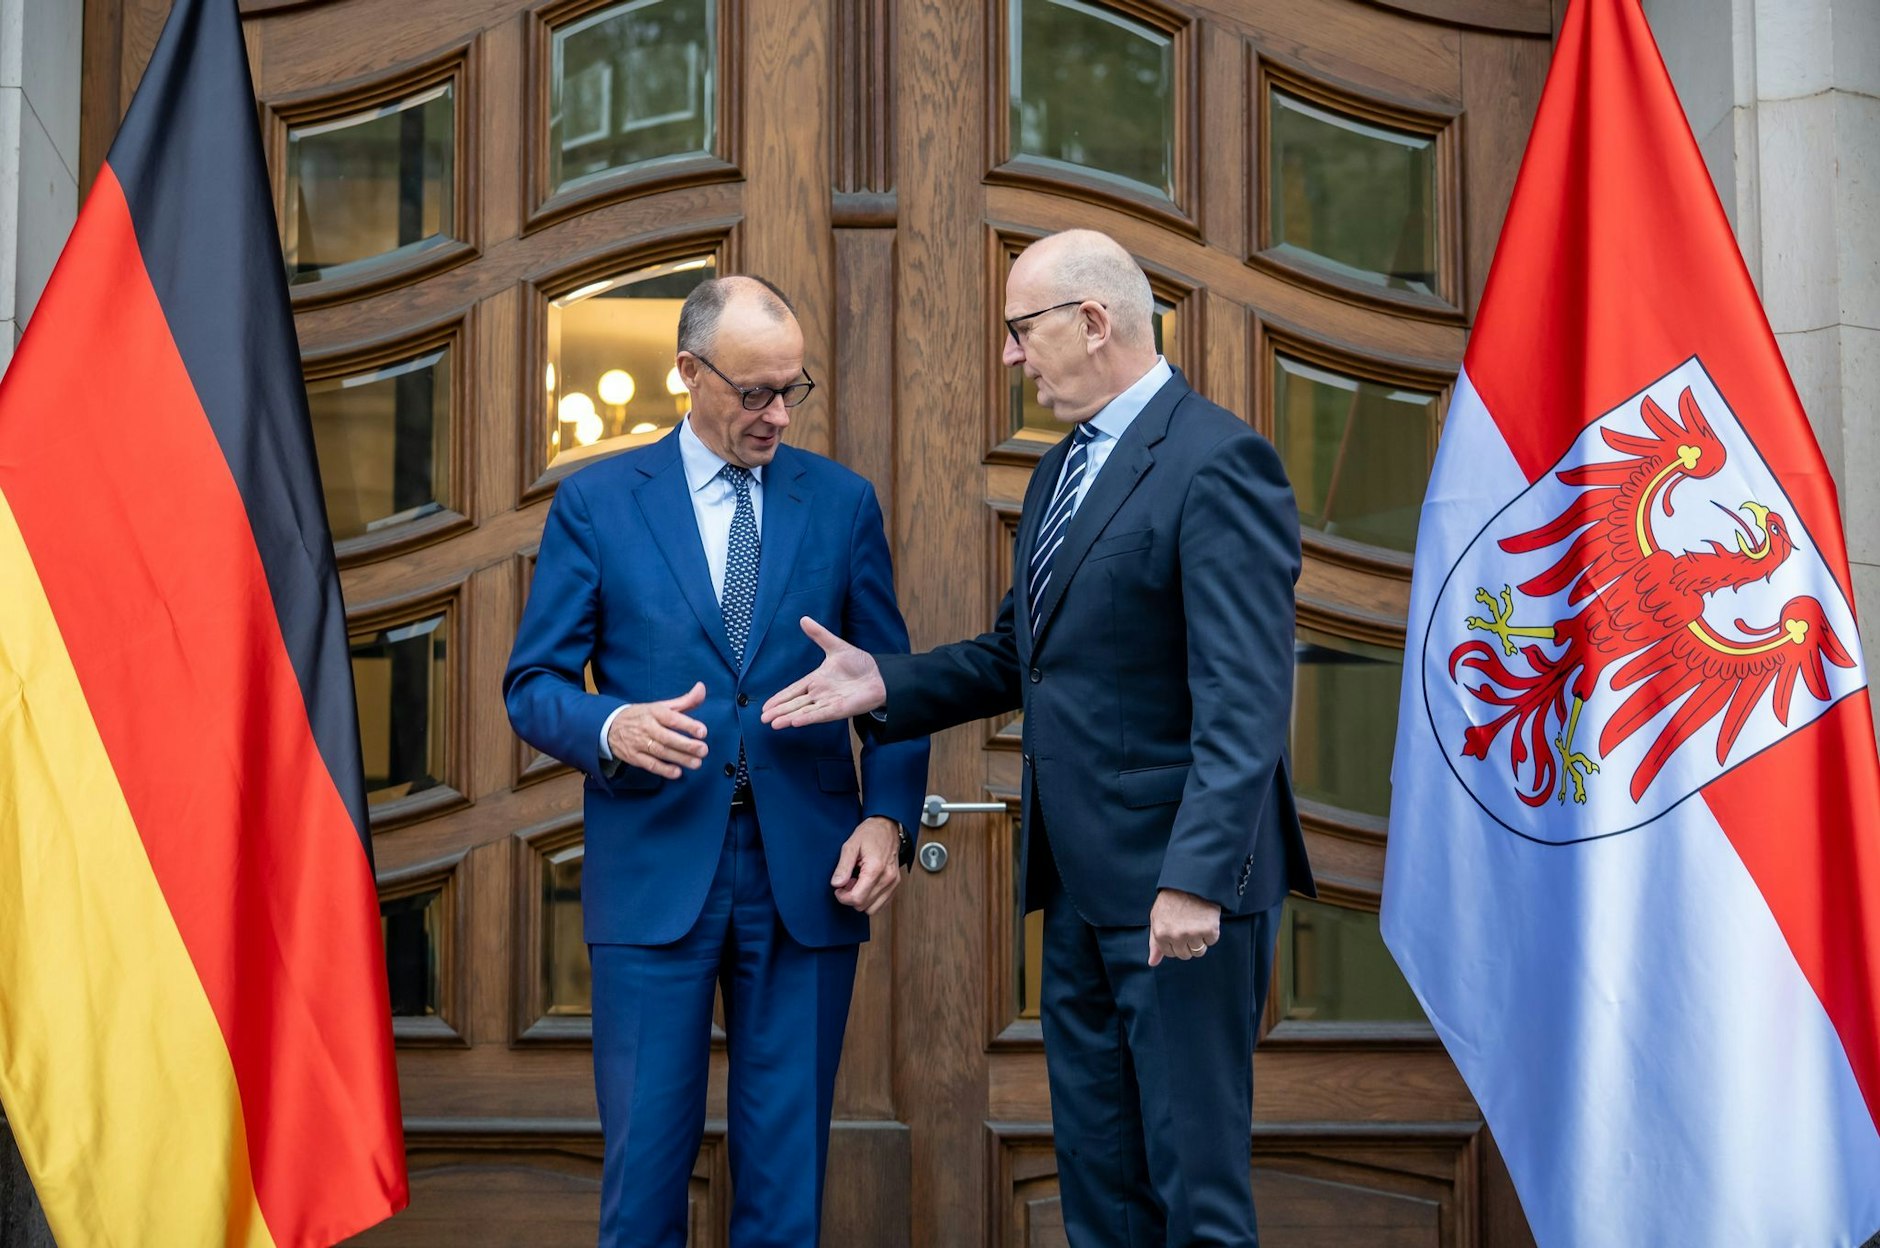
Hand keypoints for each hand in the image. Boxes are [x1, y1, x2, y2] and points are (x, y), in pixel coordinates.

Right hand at [605, 682, 708, 778]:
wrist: (609, 726)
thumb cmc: (641, 716)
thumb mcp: (661, 706)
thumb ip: (685, 700)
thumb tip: (701, 688)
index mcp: (654, 712)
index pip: (671, 718)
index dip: (688, 725)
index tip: (702, 731)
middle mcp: (646, 727)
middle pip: (667, 737)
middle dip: (686, 745)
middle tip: (703, 750)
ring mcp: (639, 743)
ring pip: (661, 752)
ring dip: (680, 758)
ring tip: (697, 763)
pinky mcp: (634, 757)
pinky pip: (650, 764)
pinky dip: (664, 770)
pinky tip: (677, 772)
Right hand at [761, 618, 886, 727]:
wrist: (880, 674)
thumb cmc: (860, 663)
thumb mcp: (836, 646)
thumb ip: (819, 635)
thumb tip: (804, 619)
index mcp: (816, 680)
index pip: (793, 691)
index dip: (779, 698)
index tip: (765, 707)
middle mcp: (820, 694)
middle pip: (794, 704)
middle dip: (779, 711)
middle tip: (763, 719)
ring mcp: (829, 703)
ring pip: (804, 712)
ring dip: (788, 718)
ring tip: (773, 724)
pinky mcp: (840, 709)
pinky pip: (821, 714)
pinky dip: (808, 718)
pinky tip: (795, 722)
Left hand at [831, 816, 903, 914]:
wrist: (887, 827)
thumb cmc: (871, 833)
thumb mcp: (850, 845)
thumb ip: (843, 867)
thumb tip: (837, 884)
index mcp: (875, 869)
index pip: (857, 898)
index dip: (843, 897)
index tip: (838, 888)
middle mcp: (888, 878)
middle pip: (864, 905)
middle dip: (851, 897)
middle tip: (847, 881)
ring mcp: (893, 883)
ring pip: (873, 908)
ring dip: (861, 899)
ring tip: (857, 883)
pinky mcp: (895, 885)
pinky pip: (882, 904)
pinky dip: (871, 899)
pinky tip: (866, 885)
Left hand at [1147, 888, 1220, 965]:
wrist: (1191, 882)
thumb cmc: (1172, 900)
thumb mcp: (1157, 918)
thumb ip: (1155, 943)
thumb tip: (1152, 963)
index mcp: (1161, 934)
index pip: (1170, 953)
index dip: (1175, 942)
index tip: (1178, 929)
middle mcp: (1176, 936)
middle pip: (1185, 955)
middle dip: (1187, 943)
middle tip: (1188, 924)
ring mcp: (1193, 934)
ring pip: (1199, 951)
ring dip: (1200, 939)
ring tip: (1196, 921)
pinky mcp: (1209, 930)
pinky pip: (1212, 941)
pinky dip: (1211, 932)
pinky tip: (1205, 918)